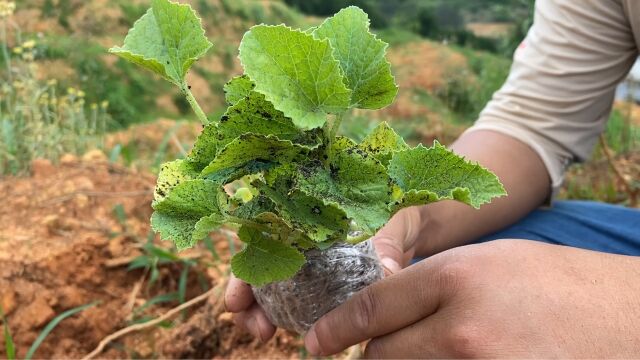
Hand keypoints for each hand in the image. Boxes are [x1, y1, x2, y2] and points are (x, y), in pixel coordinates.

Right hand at [224, 206, 423, 339]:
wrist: (416, 232)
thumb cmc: (400, 218)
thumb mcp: (397, 223)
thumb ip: (389, 242)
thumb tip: (386, 270)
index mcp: (310, 221)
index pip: (264, 242)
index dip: (245, 271)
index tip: (237, 299)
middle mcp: (303, 244)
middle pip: (261, 269)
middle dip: (247, 299)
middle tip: (254, 326)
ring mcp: (312, 268)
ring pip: (273, 289)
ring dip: (261, 312)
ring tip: (264, 334)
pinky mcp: (325, 289)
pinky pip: (298, 304)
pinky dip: (286, 318)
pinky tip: (285, 333)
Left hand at [304, 240, 639, 357]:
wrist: (627, 318)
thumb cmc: (554, 283)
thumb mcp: (488, 264)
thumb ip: (430, 287)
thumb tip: (383, 313)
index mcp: (456, 278)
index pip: (372, 308)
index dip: (334, 327)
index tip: (315, 341)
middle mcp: (462, 330)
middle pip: (382, 355)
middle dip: (374, 353)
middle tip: (381, 348)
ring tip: (428, 351)